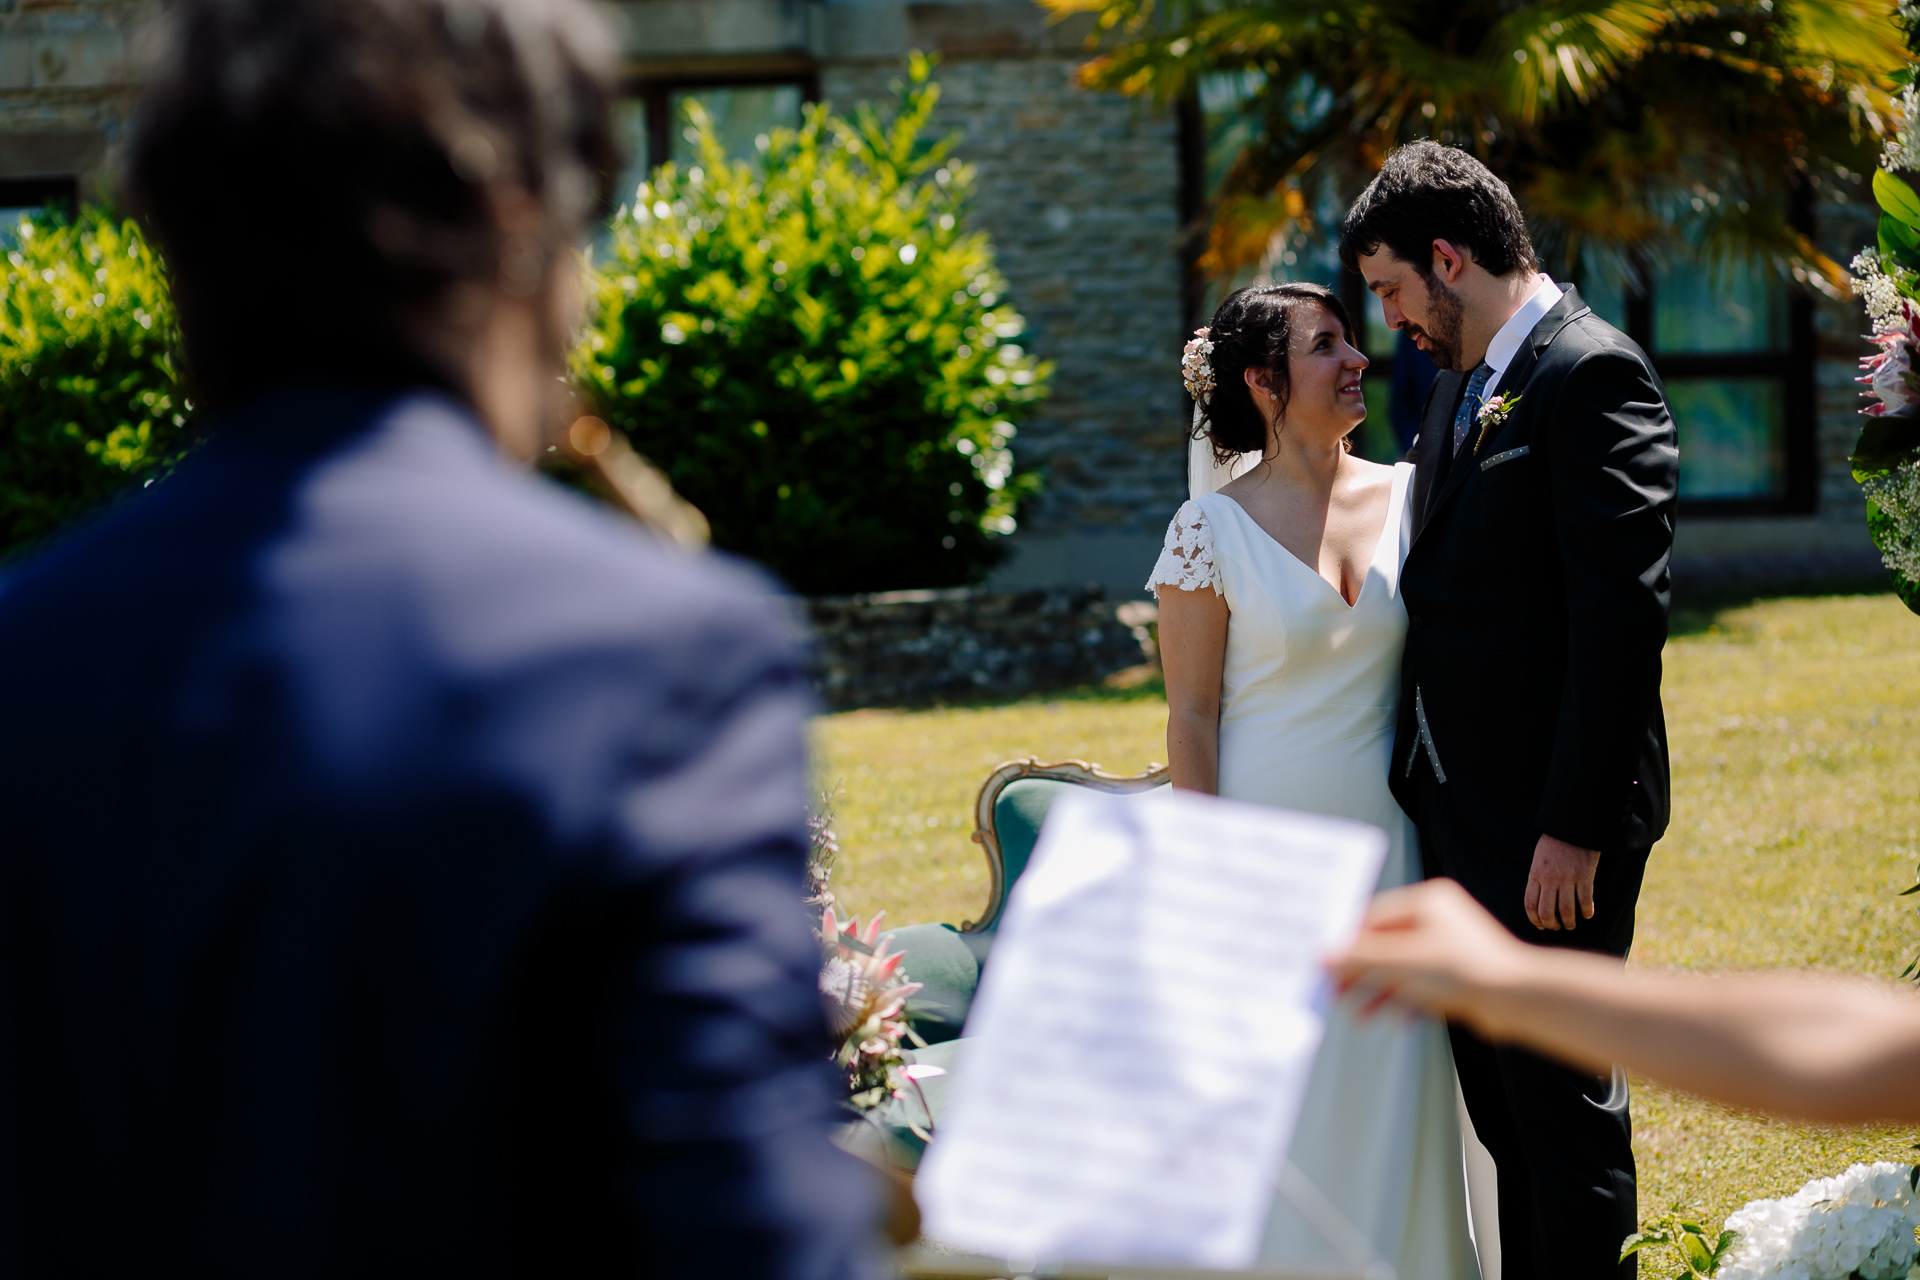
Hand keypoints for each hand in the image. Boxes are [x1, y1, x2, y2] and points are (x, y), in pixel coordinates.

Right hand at [1328, 880, 1526, 1023]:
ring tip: (1358, 1014)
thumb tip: (1323, 955)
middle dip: (1360, 972)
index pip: (1373, 917)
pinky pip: (1420, 985)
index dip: (1347, 942)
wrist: (1517, 1001)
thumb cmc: (1469, 970)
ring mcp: (1447, 948)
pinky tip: (1396, 1019)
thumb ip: (1360, 958)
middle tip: (1335, 990)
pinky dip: (1405, 1001)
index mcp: (1428, 902)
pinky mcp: (1455, 975)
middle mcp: (1438, 920)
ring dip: (1378, 992)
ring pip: (1400, 969)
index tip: (1325, 962)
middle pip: (1384, 945)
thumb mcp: (1404, 962)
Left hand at [1525, 834, 1600, 930]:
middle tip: (1556, 927)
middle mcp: (1549, 879)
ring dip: (1569, 922)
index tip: (1540, 925)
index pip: (1530, 904)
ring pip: (1566, 911)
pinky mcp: (1585, 876)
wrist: (1572, 827)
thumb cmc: (1553, 843)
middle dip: (1551, 925)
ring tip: (1571, 925)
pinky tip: (1587, 915)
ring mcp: (1567, 879)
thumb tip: (1539, 900)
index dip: (1534, 919)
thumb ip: (1537, 878)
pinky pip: (1585, 901)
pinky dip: (1587, 911)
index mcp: (1535, 874)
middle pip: (1547, 912)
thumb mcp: (1537, 859)